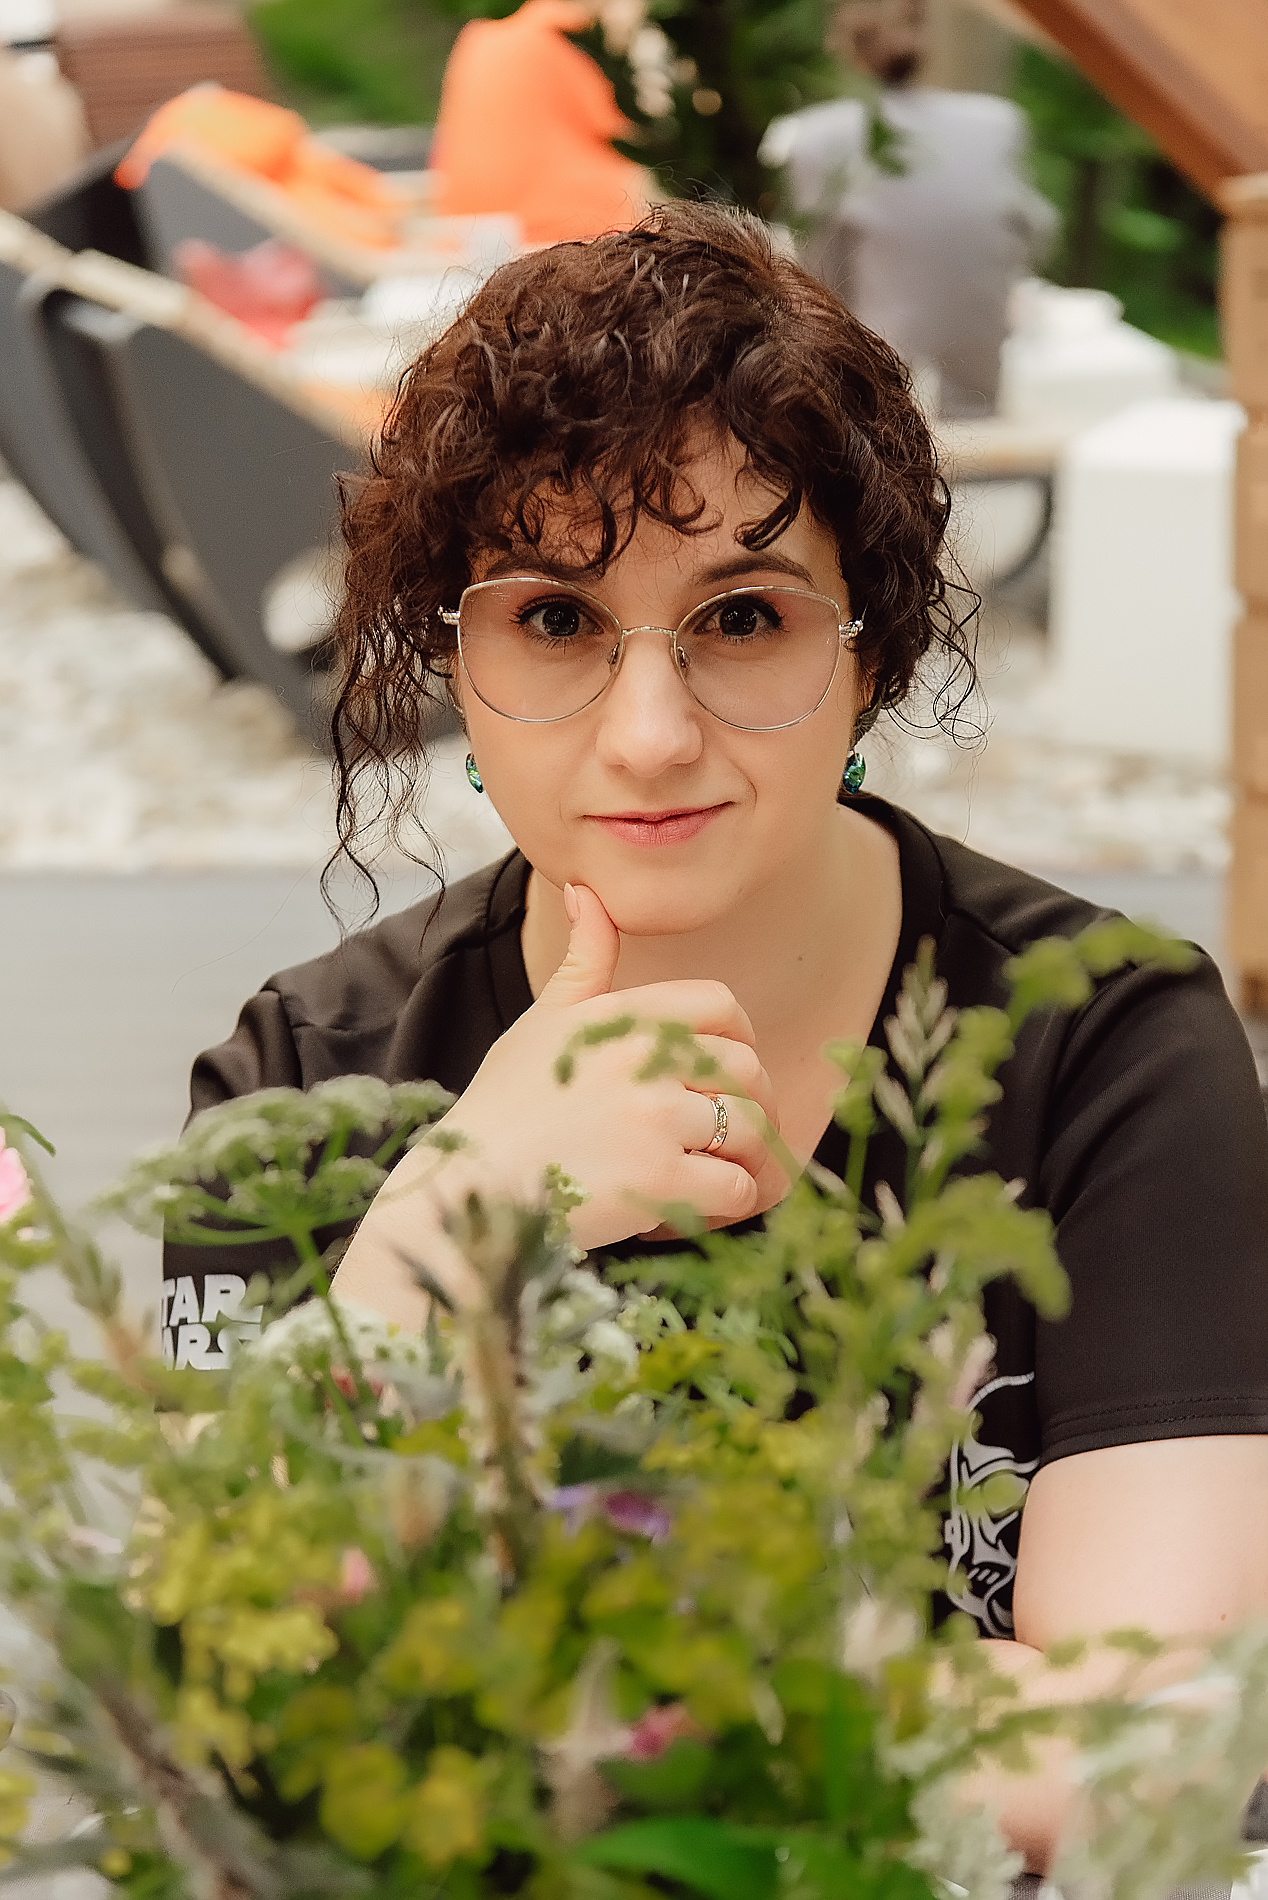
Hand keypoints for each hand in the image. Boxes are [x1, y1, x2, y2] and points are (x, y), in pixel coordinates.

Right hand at [425, 883, 784, 1250]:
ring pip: (750, 1129)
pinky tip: (693, 1207)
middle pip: (747, 1069)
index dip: (738, 1039)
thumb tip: (586, 891)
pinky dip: (729, 1201)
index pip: (721, 1005)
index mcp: (623, 1014)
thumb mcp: (542, 1019)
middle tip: (726, 1135)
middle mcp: (646, 1057)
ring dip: (744, 1158)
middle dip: (750, 1103)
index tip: (726, 1072)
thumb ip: (583, 959)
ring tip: (716, 1175)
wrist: (469, 1187)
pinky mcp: (661, 1180)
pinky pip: (737, 1186)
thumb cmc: (505, 1106)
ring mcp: (657, 1119)